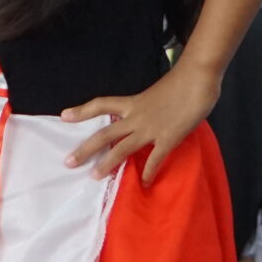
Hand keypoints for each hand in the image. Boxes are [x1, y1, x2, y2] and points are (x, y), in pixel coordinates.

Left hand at [62, 65, 219, 182]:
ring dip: (107, 164)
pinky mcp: (168, 138)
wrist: (198, 78)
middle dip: (85, 149)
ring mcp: (151, 129)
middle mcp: (136, 116)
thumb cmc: (181, 81)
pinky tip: (145, 183)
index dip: (81, 111)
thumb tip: (147, 115)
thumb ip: (148, 106)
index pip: (101, 104)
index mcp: (132, 102)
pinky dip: (149, 172)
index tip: (63, 117)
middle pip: (104, 134)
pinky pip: (155, 159)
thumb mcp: (156, 92)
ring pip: (122, 149)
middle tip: (69, 162)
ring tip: (94, 176)